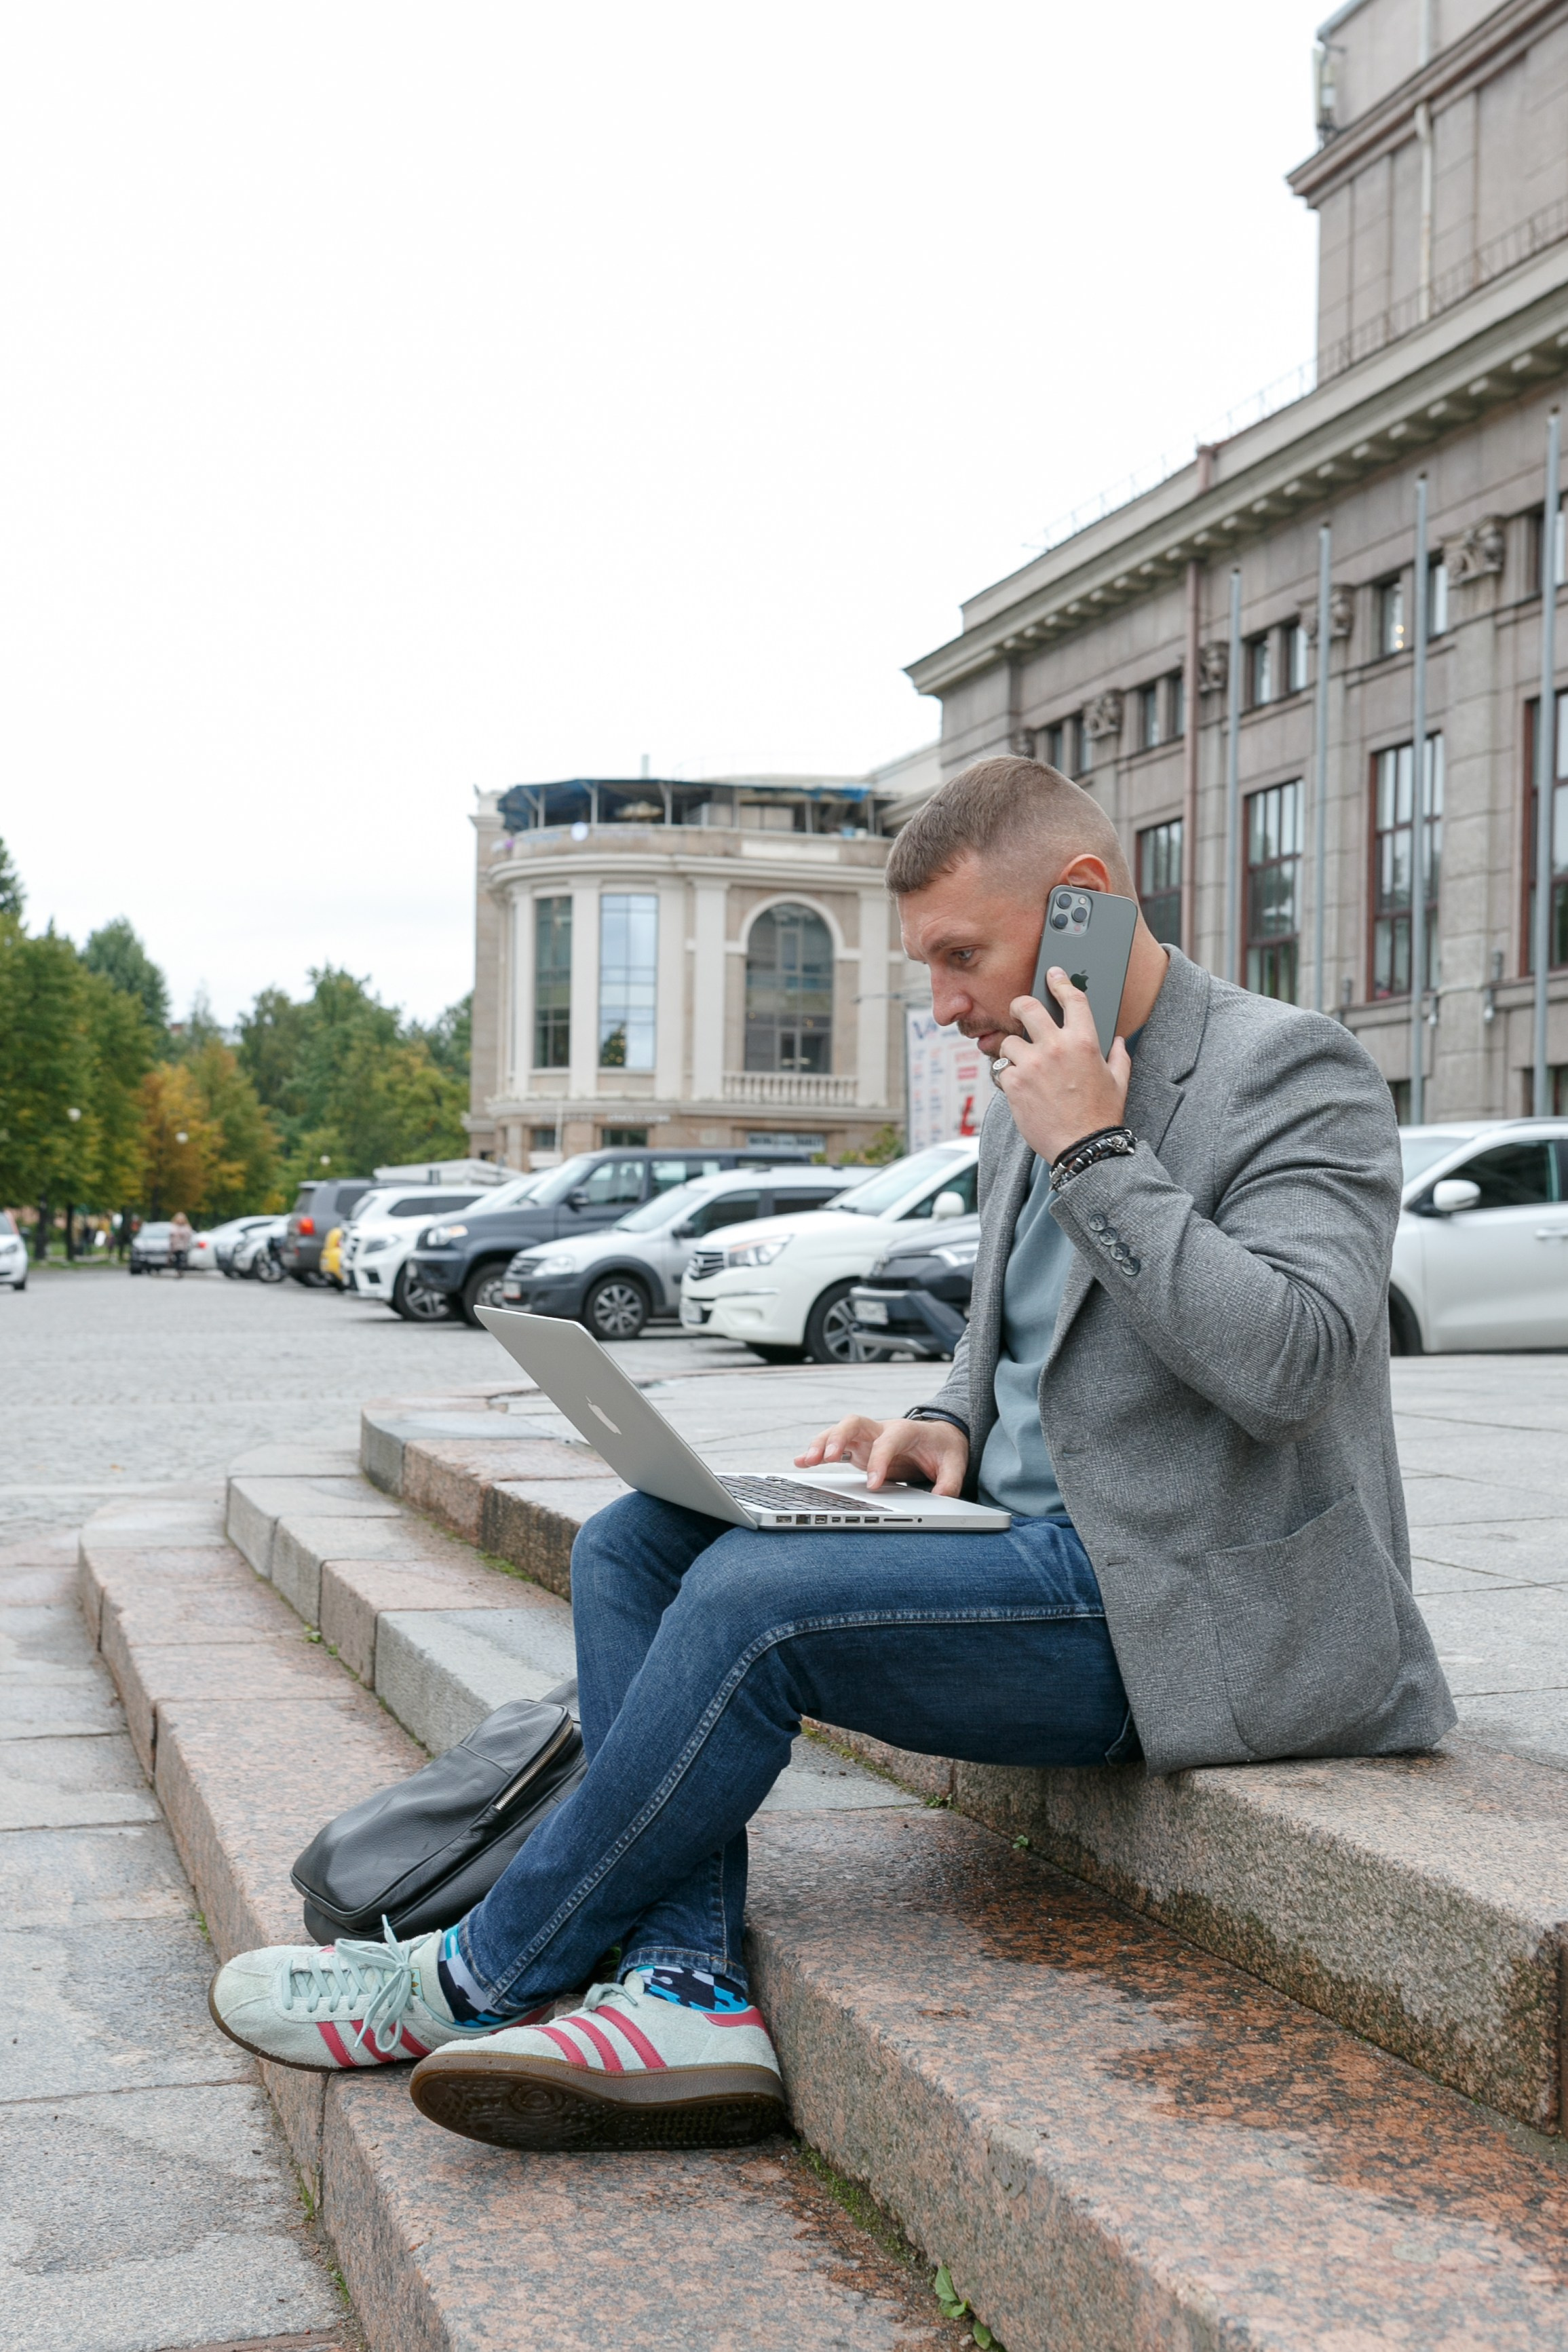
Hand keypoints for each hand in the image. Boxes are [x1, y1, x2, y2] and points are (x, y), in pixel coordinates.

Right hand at [794, 1413, 968, 1496]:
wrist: (939, 1437)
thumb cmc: (944, 1449)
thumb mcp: (956, 1463)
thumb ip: (950, 1481)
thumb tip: (940, 1497)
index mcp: (905, 1430)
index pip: (888, 1441)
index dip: (879, 1461)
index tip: (873, 1485)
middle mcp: (881, 1430)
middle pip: (854, 1423)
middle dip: (838, 1438)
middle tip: (827, 1458)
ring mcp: (867, 1438)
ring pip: (838, 1432)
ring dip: (821, 1444)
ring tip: (805, 1461)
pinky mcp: (859, 1449)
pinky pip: (834, 1446)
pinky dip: (817, 1453)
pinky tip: (799, 1462)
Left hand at [991, 968, 1130, 1164]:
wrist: (1082, 1147)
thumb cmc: (1101, 1116)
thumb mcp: (1119, 1081)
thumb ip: (1119, 1056)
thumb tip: (1118, 1041)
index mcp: (1084, 1042)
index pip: (1072, 999)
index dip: (1061, 981)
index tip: (1053, 974)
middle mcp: (1056, 1047)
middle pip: (1028, 1007)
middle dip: (1020, 1005)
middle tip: (1019, 1010)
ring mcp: (1032, 1065)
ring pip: (1009, 1042)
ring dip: (1013, 1052)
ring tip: (1023, 1068)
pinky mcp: (1014, 1084)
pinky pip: (1002, 1070)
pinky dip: (1007, 1077)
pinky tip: (1019, 1088)